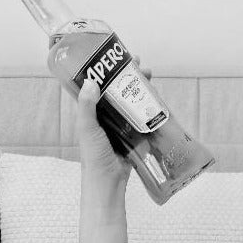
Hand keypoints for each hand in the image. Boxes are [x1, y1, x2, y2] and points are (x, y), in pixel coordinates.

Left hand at [77, 56, 151, 187]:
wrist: (108, 184)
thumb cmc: (94, 157)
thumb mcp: (88, 129)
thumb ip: (87, 106)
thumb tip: (91, 80)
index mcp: (90, 114)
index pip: (97, 86)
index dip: (106, 71)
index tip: (118, 58)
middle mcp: (103, 117)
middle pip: (116, 91)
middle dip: (127, 76)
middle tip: (140, 65)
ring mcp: (118, 125)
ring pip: (129, 101)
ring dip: (138, 88)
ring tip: (149, 76)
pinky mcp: (132, 135)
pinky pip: (140, 116)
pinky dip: (147, 106)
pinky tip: (155, 98)